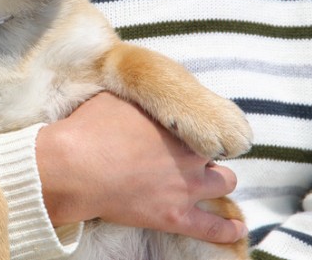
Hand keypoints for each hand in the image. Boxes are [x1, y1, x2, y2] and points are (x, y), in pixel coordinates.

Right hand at [35, 92, 247, 243]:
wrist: (76, 168)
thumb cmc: (89, 129)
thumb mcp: (112, 96)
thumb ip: (135, 94)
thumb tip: (134, 83)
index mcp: (177, 122)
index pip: (201, 122)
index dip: (190, 125)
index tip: (180, 128)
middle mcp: (190, 153)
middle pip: (216, 150)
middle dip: (206, 151)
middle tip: (186, 154)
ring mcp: (186, 187)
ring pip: (225, 182)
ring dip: (217, 180)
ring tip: (210, 182)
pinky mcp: (176, 217)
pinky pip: (213, 227)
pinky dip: (227, 228)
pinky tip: (235, 228)